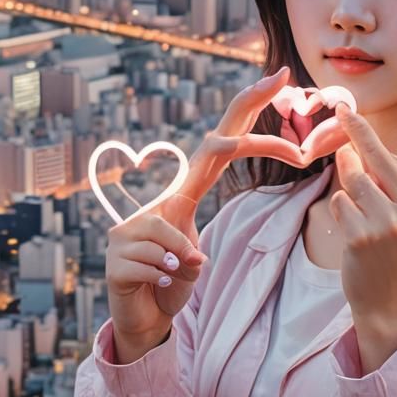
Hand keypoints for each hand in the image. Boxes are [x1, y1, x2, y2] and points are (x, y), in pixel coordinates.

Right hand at [105, 65, 298, 359]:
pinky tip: (155, 284)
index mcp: (188, 192)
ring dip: (183, 261)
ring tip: (173, 276)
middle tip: (277, 79)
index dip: (248, 111)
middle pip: (213, 142)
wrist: (138, 317)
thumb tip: (195, 250)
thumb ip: (198, 239)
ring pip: (175, 232)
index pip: (223, 144)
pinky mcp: (118, 250)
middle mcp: (163, 197)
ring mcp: (133, 223)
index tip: (278, 78)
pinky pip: (160, 261)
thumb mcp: (198, 255)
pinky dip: (165, 279)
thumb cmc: (171, 281)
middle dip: (249, 111)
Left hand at [329, 103, 396, 352]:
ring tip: (358, 215)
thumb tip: (376, 151)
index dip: (365, 134)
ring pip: (350, 185)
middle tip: (340, 142)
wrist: (388, 305)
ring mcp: (385, 227)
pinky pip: (338, 205)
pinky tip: (350, 233)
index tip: (345, 110)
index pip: (391, 160)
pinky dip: (339, 213)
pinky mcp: (360, 239)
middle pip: (368, 167)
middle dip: (349, 154)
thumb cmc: (396, 259)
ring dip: (347, 194)